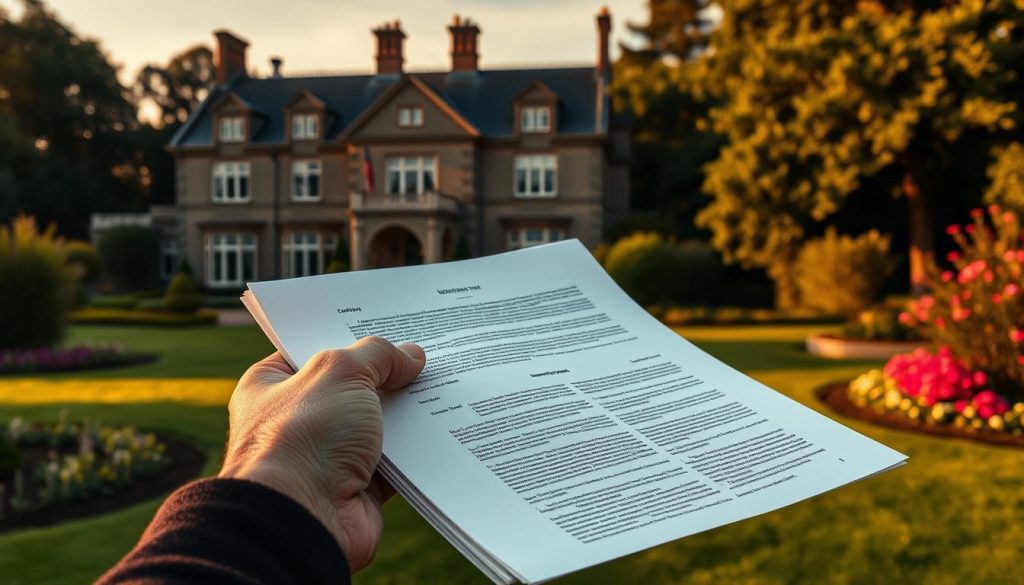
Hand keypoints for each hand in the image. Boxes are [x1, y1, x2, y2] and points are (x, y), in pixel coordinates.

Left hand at [219, 337, 425, 570]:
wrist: (302, 519)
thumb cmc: (303, 439)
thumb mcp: (340, 373)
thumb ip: (378, 356)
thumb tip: (411, 356)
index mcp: (272, 386)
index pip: (313, 351)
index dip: (349, 337)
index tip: (387, 326)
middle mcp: (297, 420)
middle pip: (351, 387)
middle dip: (386, 375)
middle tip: (424, 352)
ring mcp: (327, 456)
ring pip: (376, 424)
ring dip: (406, 412)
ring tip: (445, 383)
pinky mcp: (357, 486)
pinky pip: (395, 460)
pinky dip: (417, 449)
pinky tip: (445, 426)